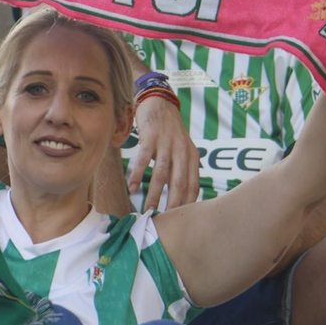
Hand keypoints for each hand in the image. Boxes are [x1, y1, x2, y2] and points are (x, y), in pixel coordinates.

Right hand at [126, 95, 199, 209]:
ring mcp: (167, 144)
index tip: (178, 219)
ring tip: (148, 210)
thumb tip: (178, 196)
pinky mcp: (151, 137)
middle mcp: (182, 151)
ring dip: (155, 194)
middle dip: (172, 204)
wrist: (159, 103)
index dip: (187, 204)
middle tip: (164, 221)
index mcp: (192, 156)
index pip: (193, 185)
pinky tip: (132, 187)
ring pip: (161, 174)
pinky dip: (137, 174)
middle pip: (179, 183)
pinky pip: (144, 159)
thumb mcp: (182, 149)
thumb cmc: (169, 131)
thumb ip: (181, 169)